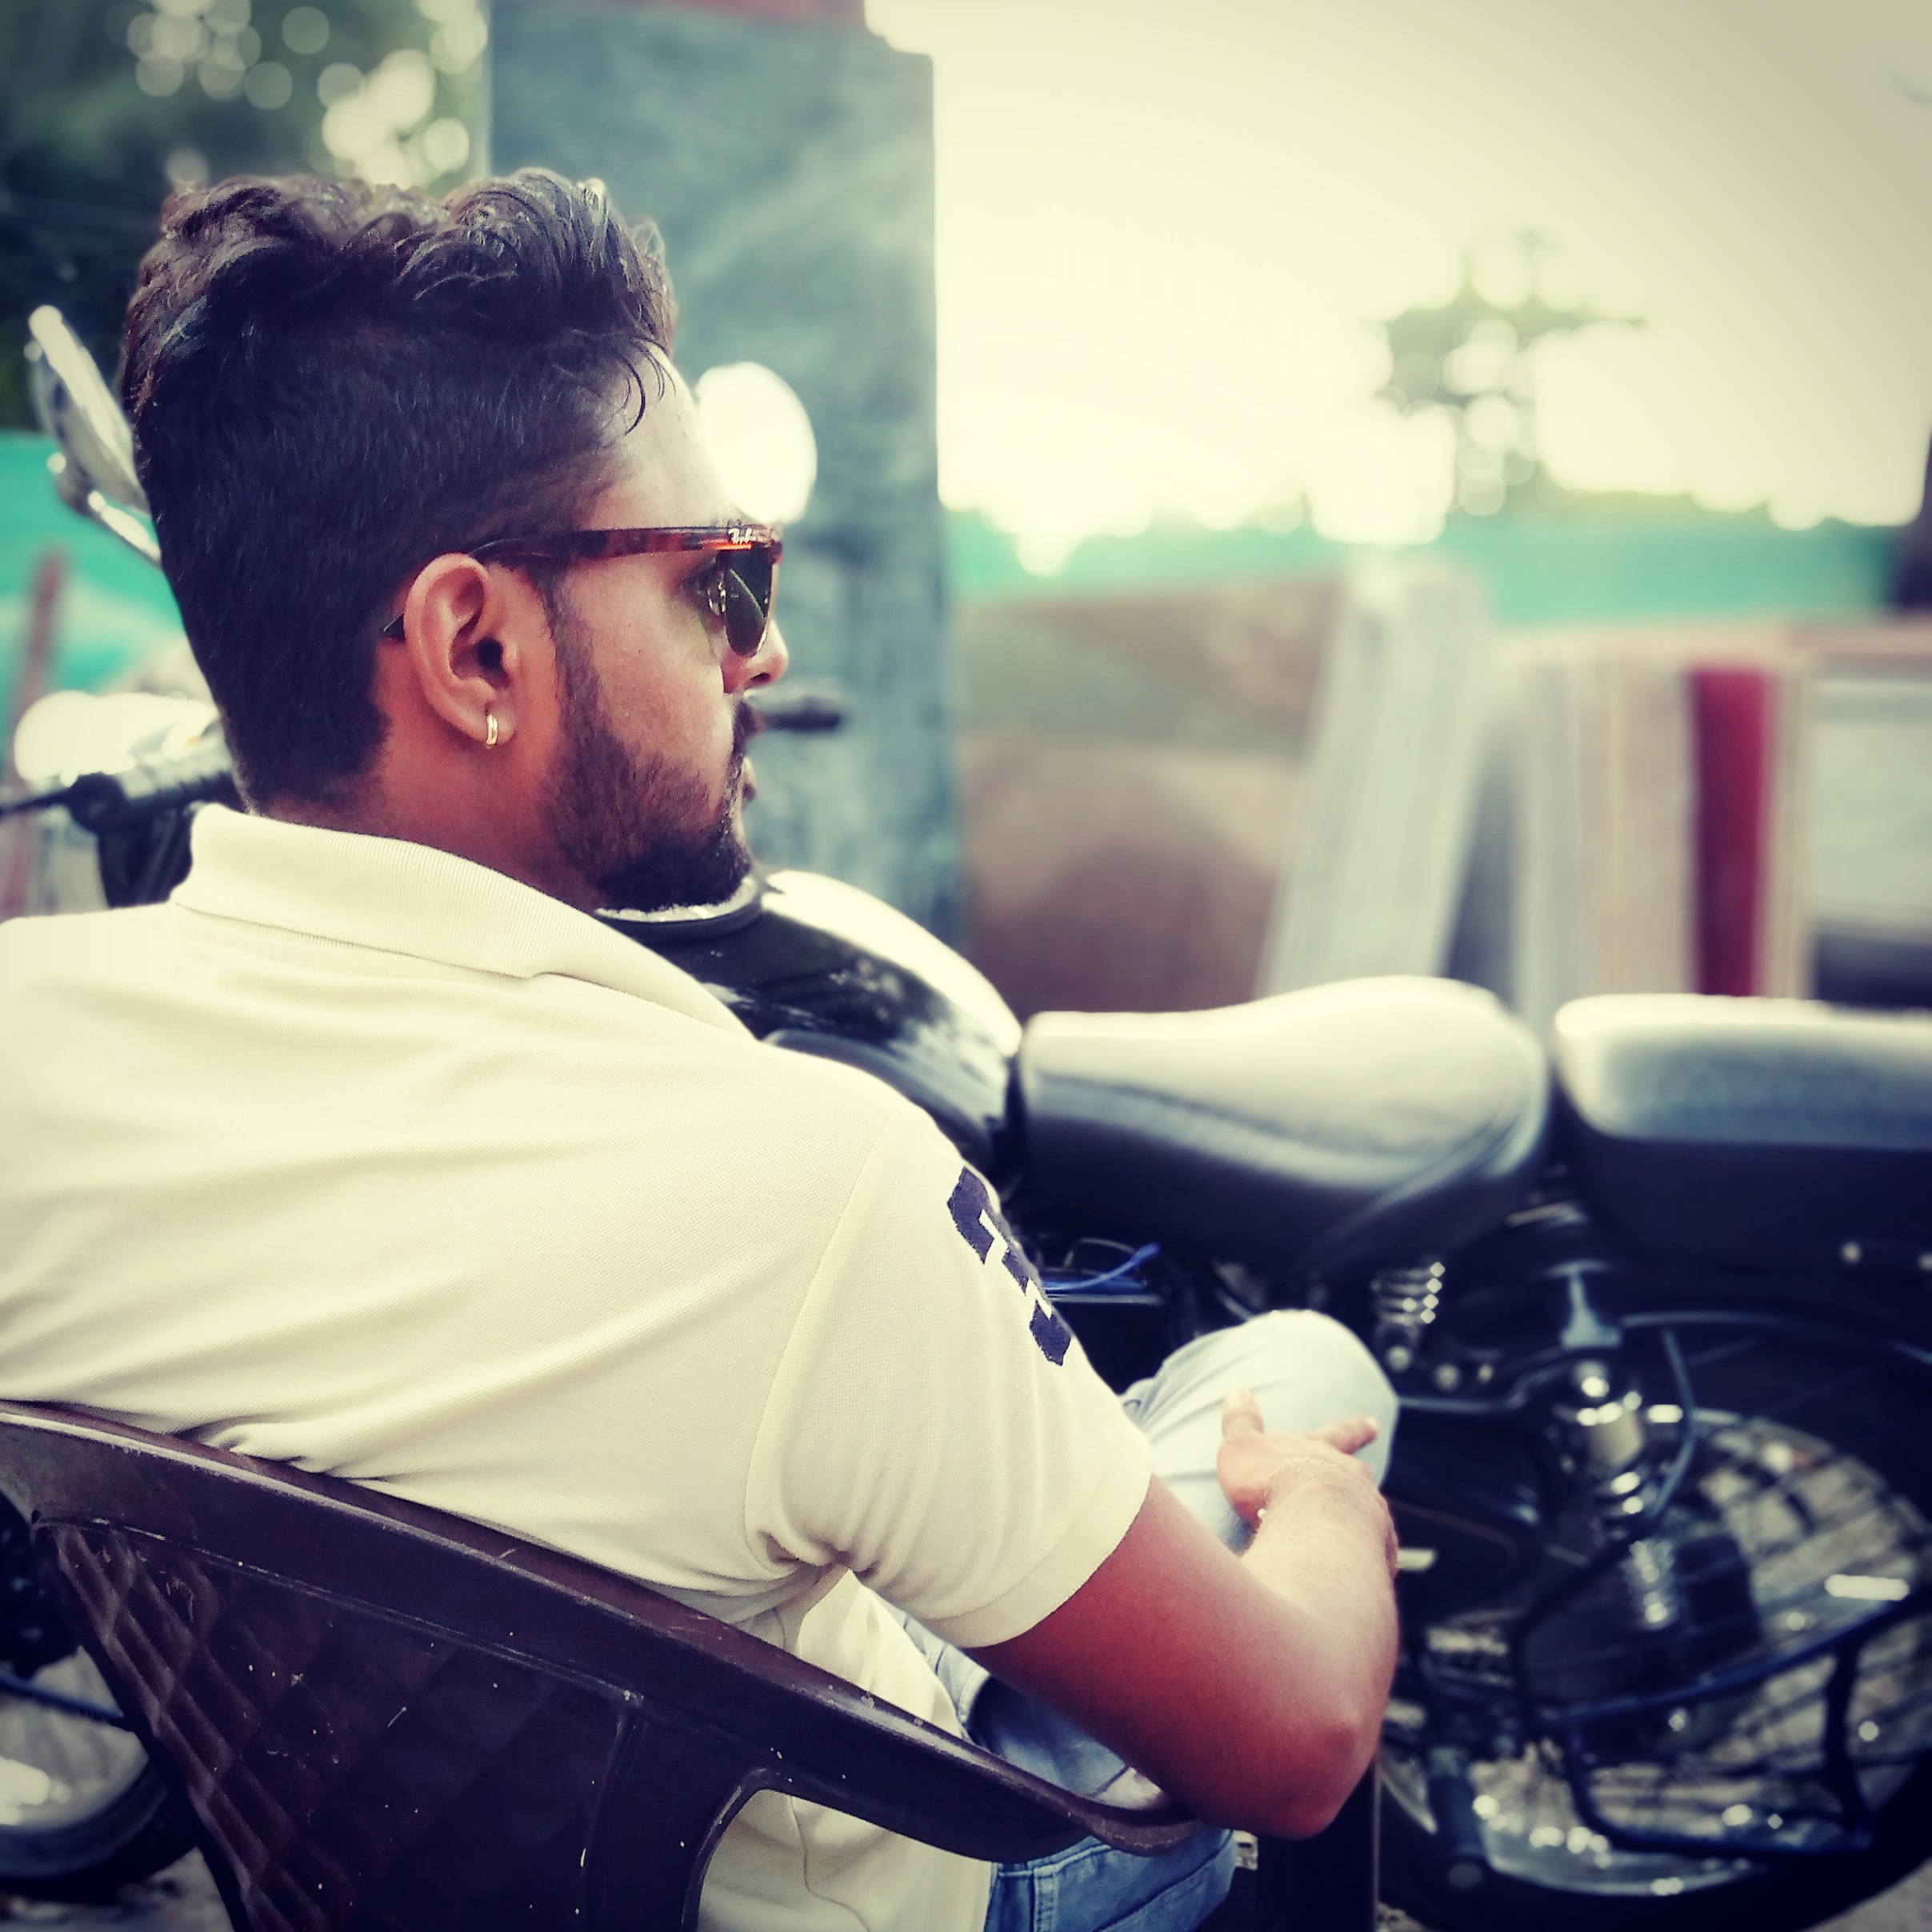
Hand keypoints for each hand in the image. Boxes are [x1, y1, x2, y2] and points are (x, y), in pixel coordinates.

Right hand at [1218, 1387, 1397, 1572]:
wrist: (1313, 1523)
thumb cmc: (1271, 1481)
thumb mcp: (1243, 1447)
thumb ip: (1241, 1421)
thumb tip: (1238, 1391)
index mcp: (1321, 1452)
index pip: (1339, 1432)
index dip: (1354, 1428)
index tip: (1374, 1423)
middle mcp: (1351, 1479)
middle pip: (1358, 1474)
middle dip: (1356, 1476)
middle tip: (1365, 1476)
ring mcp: (1367, 1514)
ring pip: (1368, 1512)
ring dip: (1358, 1518)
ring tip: (1349, 1532)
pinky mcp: (1375, 1553)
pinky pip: (1373, 1555)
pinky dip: (1364, 1558)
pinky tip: (1357, 1572)